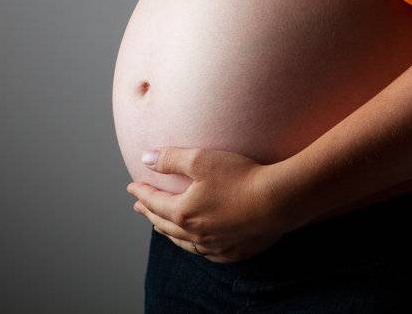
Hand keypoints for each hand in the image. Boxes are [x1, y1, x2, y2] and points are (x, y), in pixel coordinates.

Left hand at [127, 147, 295, 263]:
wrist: (279, 200)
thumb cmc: (241, 176)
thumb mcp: (203, 159)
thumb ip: (172, 159)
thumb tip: (146, 159)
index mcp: (184, 212)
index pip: (155, 202)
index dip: (142, 193)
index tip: (132, 187)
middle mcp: (195, 233)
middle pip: (165, 224)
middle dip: (150, 214)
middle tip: (140, 207)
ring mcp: (214, 245)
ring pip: (183, 242)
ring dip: (169, 232)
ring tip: (162, 226)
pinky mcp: (233, 251)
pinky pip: (206, 253)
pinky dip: (194, 246)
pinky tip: (197, 243)